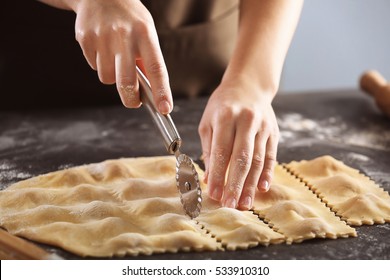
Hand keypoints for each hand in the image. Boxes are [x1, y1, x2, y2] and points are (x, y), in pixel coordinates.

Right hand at [73, 0, 171, 112]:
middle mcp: (123, 36)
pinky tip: (103, 48)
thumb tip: (152, 91)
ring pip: (108, 78)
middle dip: (131, 99)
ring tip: (115, 58)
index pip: (156, 69)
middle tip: (135, 102)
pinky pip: (94, 67)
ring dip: (113, 77)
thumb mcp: (146, 32)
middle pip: (126, 82)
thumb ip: (148, 59)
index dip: (161, 91)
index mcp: (145, 34)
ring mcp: (102, 37)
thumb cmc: (129, 17)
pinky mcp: (85, 39)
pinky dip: (100, 64)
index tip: (165, 108)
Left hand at [198, 80, 278, 209]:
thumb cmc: (223, 106)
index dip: (218, 175)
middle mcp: (246, 121)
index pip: (221, 151)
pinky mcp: (274, 132)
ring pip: (258, 160)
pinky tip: (262, 188)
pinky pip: (271, 156)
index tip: (214, 194)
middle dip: (235, 184)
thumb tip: (209, 179)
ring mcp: (263, 127)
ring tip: (245, 203)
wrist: (249, 86)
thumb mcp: (208, 122)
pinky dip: (267, 173)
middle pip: (242, 158)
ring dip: (251, 184)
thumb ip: (209, 150)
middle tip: (230, 205)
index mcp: (225, 117)